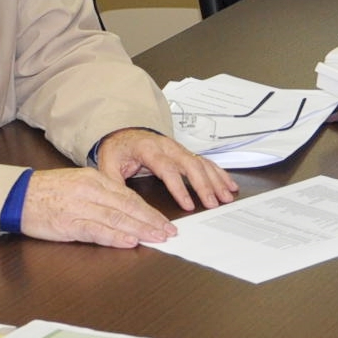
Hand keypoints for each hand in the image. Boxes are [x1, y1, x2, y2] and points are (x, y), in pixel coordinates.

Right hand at [20, 166, 182, 246]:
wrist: (17, 195)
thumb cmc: (47, 192)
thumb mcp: (78, 184)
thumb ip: (102, 194)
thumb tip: (126, 209)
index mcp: (95, 179)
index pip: (129, 197)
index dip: (150, 211)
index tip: (165, 221)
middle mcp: (91, 191)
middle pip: (129, 207)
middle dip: (152, 221)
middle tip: (170, 232)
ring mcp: (80, 207)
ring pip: (118, 218)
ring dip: (141, 230)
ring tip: (158, 238)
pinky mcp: (69, 223)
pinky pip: (97, 230)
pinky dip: (116, 236)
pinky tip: (130, 241)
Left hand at [94, 127, 238, 211]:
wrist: (124, 133)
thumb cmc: (118, 149)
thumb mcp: (108, 164)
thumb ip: (113, 182)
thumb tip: (119, 203)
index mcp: (148, 149)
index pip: (167, 168)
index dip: (179, 187)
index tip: (188, 204)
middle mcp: (167, 147)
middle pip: (190, 164)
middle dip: (204, 185)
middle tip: (213, 203)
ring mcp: (178, 149)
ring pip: (201, 163)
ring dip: (216, 180)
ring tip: (226, 197)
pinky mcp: (185, 153)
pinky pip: (205, 162)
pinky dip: (219, 173)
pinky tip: (229, 185)